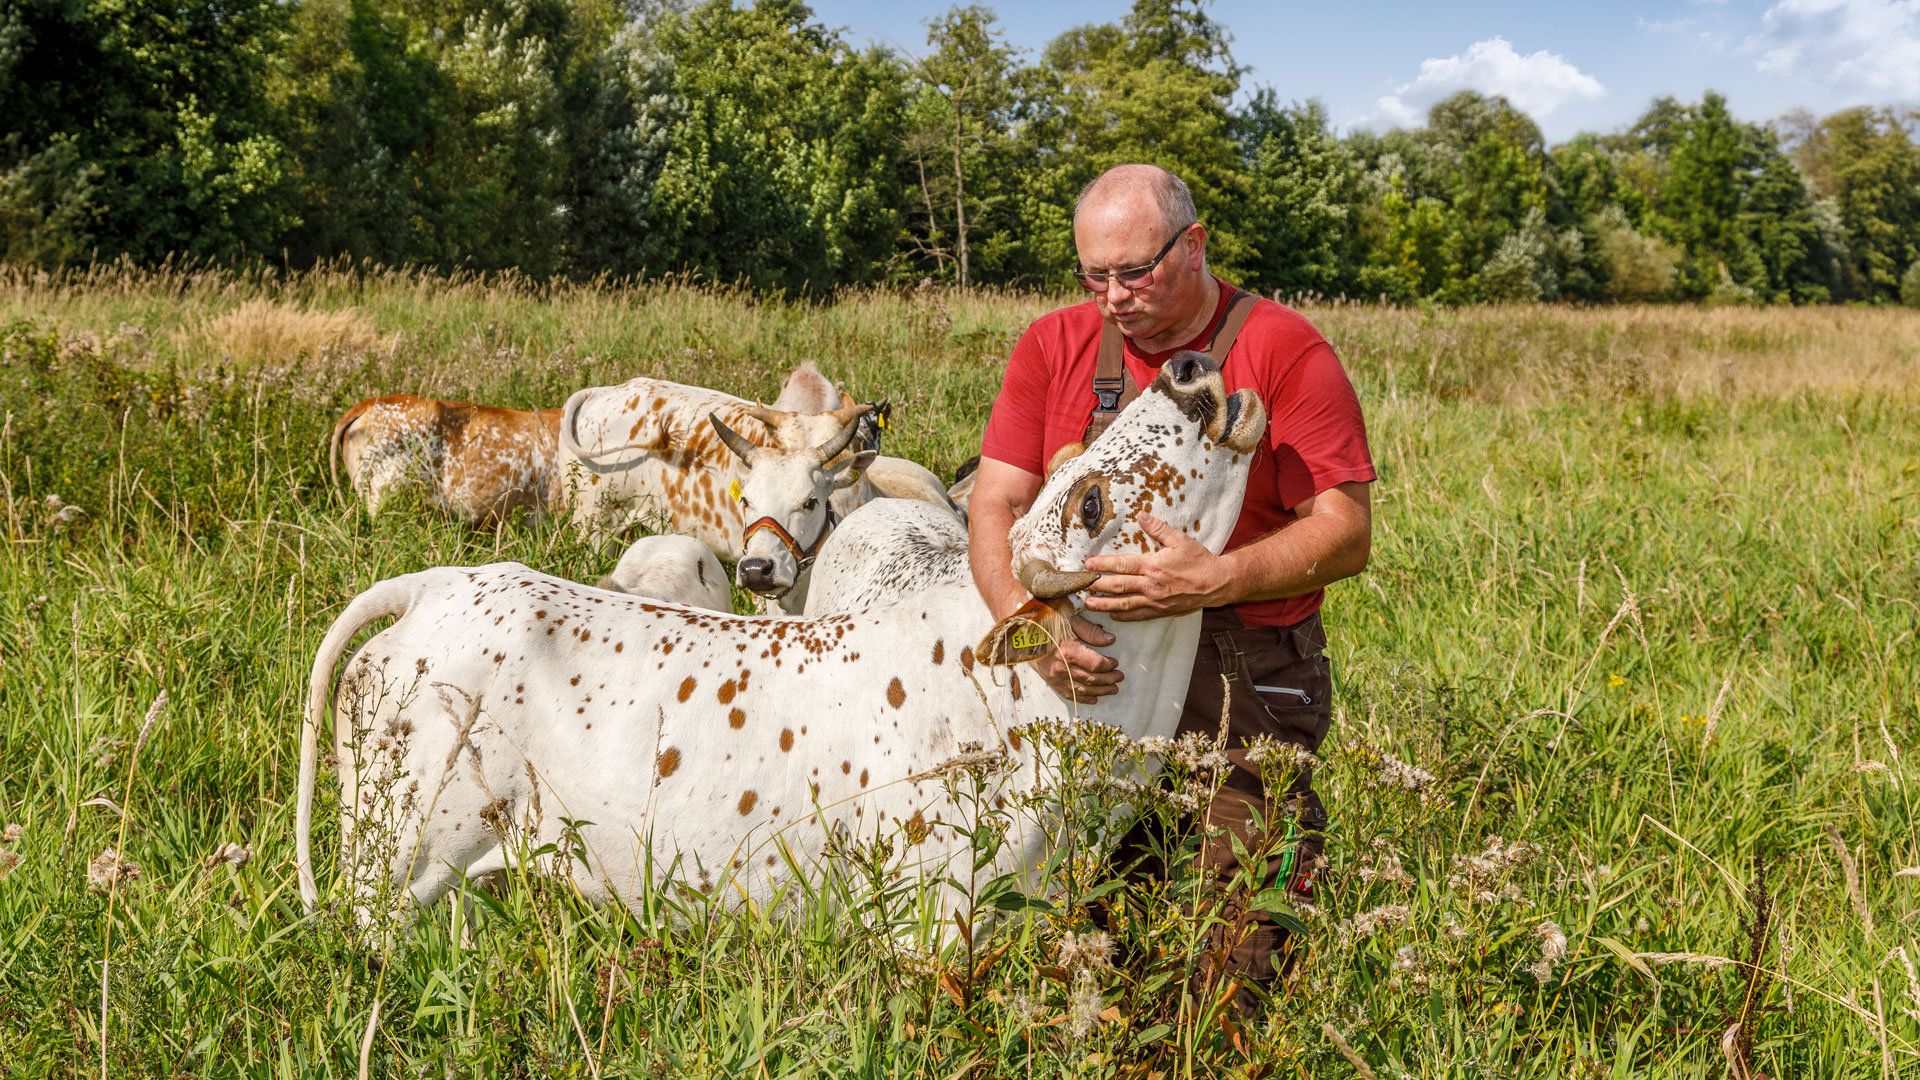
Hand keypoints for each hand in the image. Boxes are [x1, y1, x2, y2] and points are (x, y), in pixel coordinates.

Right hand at [1029, 613, 1121, 702]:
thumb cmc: (1045, 619)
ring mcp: (1054, 676)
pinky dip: (1082, 698)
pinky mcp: (1048, 680)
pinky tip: (1093, 698)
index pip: (1096, 664)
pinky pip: (1068, 693)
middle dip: (1108, 680)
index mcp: (1069, 651)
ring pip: (1082, 689)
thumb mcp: (1069, 617)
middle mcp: (1062, 668)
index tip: (1115, 663)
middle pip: (1091, 678)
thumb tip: (1110, 640)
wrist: (1020, 628)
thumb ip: (1090, 630)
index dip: (1109, 665)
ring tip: (1112, 689)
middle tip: (1119, 678)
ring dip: (1100, 691)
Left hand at [1082, 513, 1230, 621]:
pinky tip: (1113, 615)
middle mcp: (1151, 585)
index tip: (1087, 564)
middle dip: (1096, 585)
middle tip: (1079, 585)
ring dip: (1104, 604)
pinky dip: (1124, 616)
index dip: (1102, 564)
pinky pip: (1139, 615)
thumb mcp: (1180, 539)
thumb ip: (1158, 528)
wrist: (1217, 583)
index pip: (1121, 565)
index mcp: (1153, 565)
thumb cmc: (1199, 560)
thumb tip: (1141, 515)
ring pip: (1124, 604)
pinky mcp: (1161, 611)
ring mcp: (1155, 600)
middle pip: (1117, 586)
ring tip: (1088, 603)